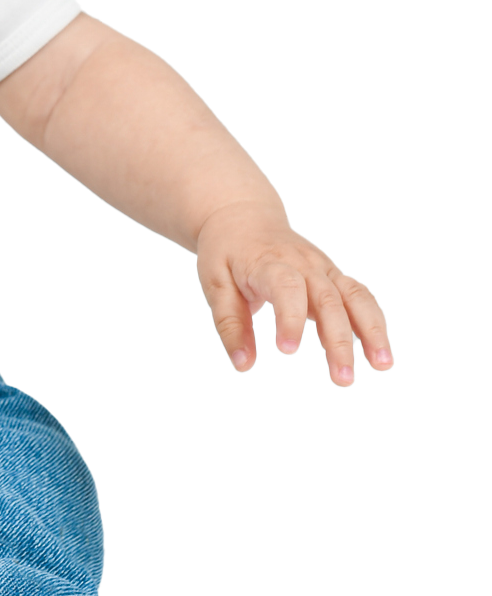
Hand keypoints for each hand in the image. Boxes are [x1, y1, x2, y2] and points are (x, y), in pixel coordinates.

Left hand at [195, 202, 392, 386]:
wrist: (243, 217)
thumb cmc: (227, 250)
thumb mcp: (214, 284)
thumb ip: (230, 325)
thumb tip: (243, 364)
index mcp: (268, 263)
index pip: (287, 287)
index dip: (290, 318)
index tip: (287, 350)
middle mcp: (302, 263)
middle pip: (328, 299)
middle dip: (339, 340)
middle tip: (342, 378)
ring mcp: (322, 268)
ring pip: (354, 296)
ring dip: (372, 330)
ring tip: (382, 364)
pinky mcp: (332, 275)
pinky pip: (359, 296)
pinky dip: (373, 322)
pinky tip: (379, 352)